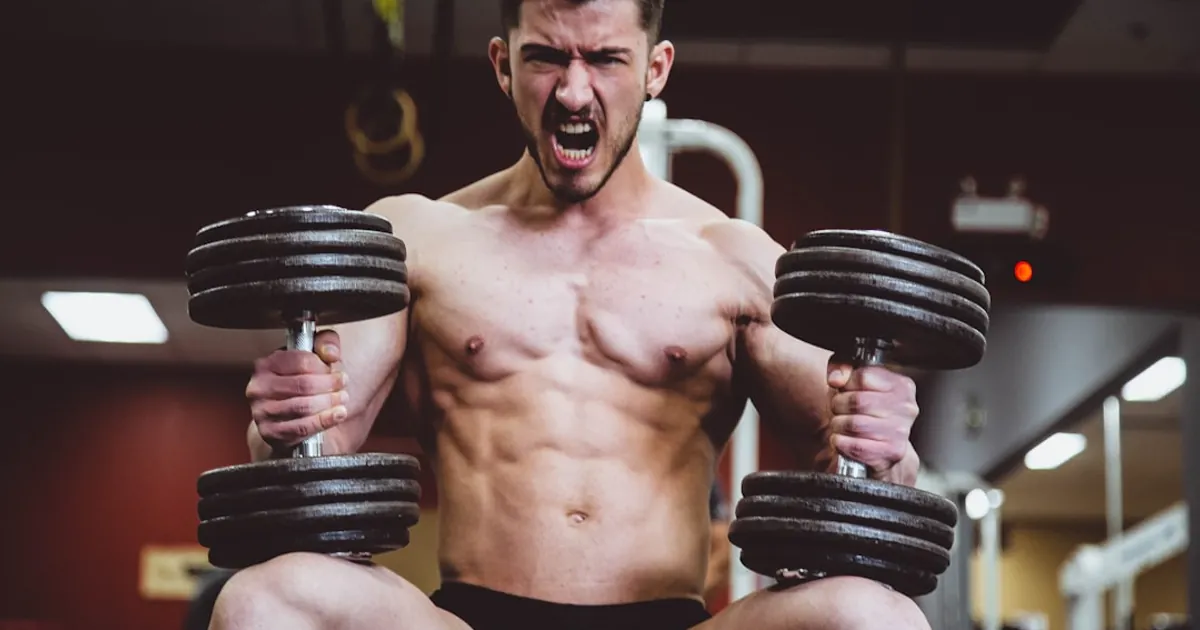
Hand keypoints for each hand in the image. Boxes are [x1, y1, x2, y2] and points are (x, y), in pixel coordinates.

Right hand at [245, 329, 349, 451]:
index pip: (300, 361)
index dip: (324, 367)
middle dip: (329, 385)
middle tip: (343, 386)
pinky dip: (324, 421)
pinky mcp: (269, 432)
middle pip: (303, 384)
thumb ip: (326, 344)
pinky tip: (338, 414)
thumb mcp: (315, 357)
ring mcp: (262, 411)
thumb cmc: (302, 384)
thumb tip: (330, 353)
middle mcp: (259, 387)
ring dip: (329, 403)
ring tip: (342, 399)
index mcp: (267, 364)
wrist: (287, 419)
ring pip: (303, 406)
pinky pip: (302, 427)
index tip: (337, 371)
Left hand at [827, 360, 919, 484]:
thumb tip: (836, 378)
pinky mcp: (892, 452)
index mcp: (902, 386)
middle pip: (857, 401)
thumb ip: (842, 370)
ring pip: (854, 424)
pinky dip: (841, 443)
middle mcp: (906, 408)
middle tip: (839, 410)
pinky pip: (855, 446)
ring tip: (842, 425)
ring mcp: (901, 431)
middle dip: (838, 405)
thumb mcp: (855, 385)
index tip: (844, 390)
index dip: (846, 384)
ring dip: (838, 425)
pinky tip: (844, 440)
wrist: (884, 451)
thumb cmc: (867, 414)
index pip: (864, 376)